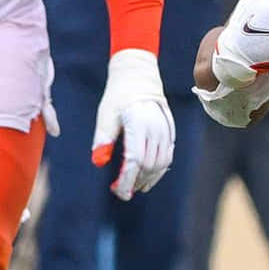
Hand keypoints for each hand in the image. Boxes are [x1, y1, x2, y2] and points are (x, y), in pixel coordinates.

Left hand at [91, 48, 174, 200]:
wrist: (139, 78)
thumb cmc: (118, 96)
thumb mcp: (106, 115)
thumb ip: (103, 138)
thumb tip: (99, 162)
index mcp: (139, 124)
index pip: (135, 161)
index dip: (126, 180)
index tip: (117, 191)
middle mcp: (155, 129)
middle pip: (149, 166)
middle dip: (135, 182)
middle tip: (121, 191)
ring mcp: (165, 131)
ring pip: (160, 164)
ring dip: (147, 179)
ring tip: (134, 187)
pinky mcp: (170, 132)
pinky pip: (167, 158)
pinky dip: (158, 171)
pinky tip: (147, 177)